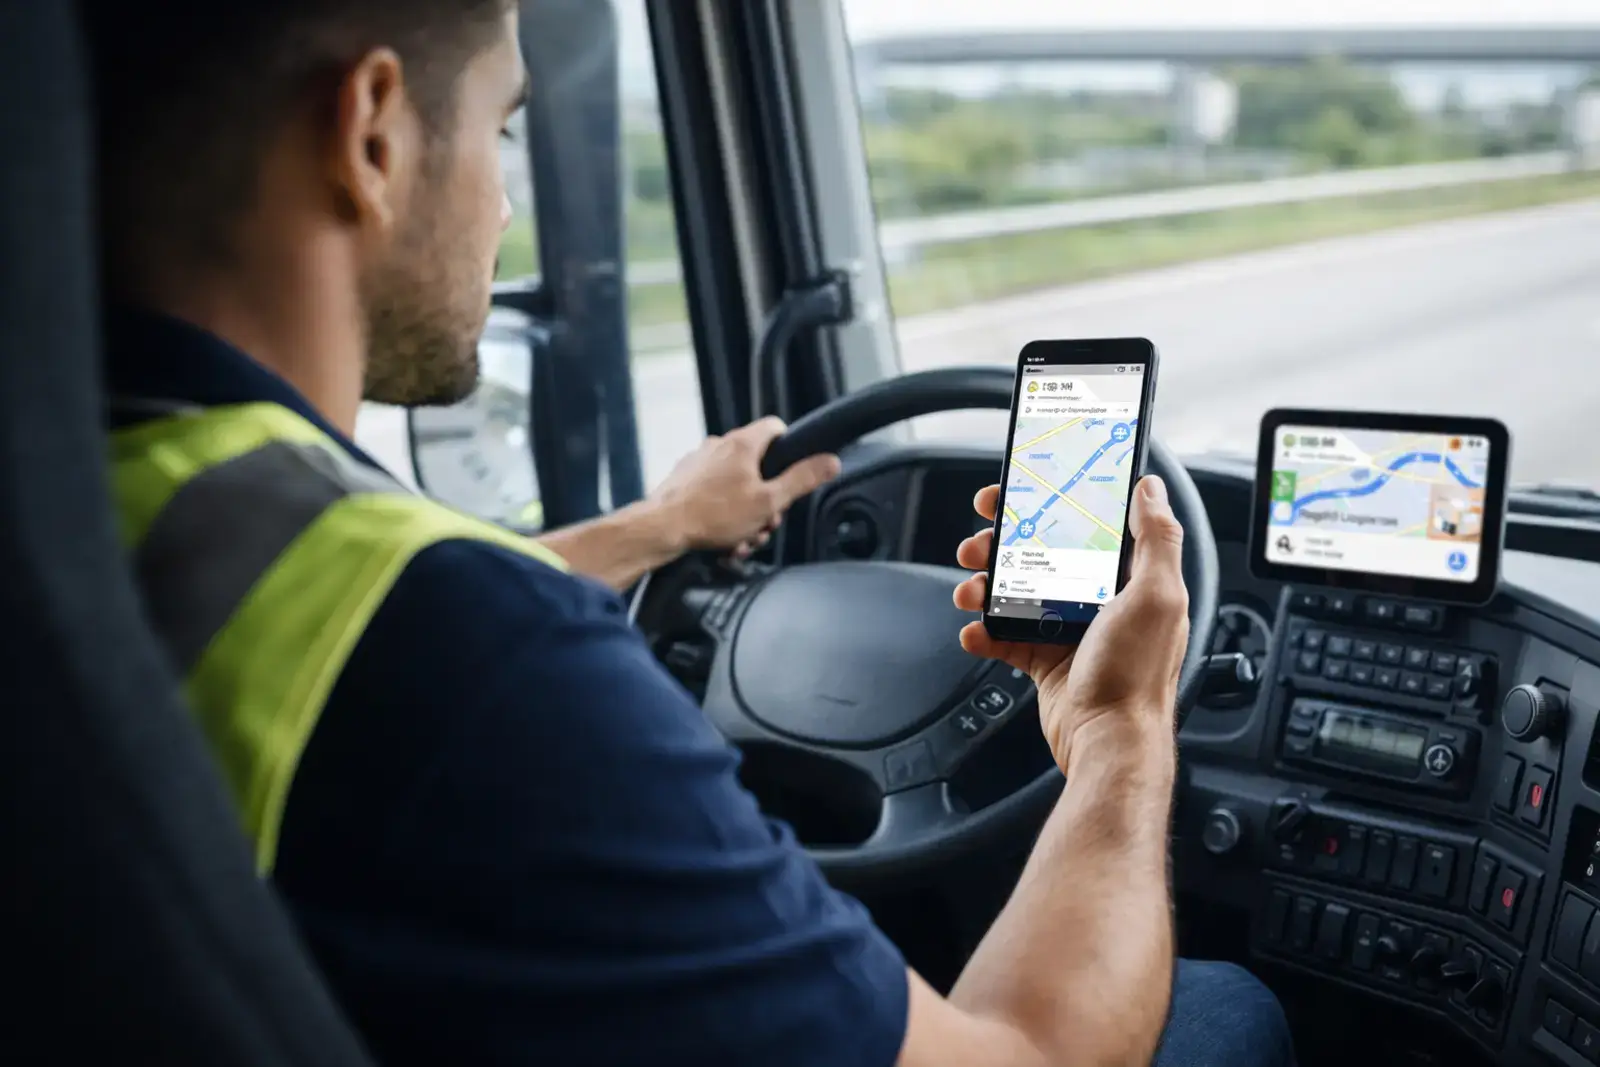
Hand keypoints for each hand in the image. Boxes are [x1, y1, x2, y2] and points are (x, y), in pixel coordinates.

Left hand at [652, 416, 841, 556]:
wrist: (662, 528)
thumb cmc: (713, 515)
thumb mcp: (769, 501)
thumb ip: (802, 479)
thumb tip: (831, 461)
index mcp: (743, 444)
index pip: (776, 427)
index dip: (790, 447)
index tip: (792, 470)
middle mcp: (719, 446)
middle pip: (758, 464)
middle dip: (766, 497)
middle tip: (766, 521)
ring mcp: (699, 462)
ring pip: (736, 484)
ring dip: (746, 513)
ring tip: (742, 538)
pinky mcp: (684, 480)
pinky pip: (713, 494)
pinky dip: (723, 514)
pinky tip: (723, 538)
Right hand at [952, 477, 1189, 771]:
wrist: (1106, 742)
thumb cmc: (1136, 676)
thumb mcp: (1157, 596)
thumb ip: (1156, 539)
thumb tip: (1151, 489)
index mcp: (1131, 581)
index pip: (1090, 526)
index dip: (1056, 503)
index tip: (1023, 490)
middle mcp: (1101, 602)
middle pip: (1044, 554)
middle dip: (1005, 543)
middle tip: (981, 538)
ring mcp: (1070, 631)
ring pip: (1018, 592)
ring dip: (986, 585)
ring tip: (970, 588)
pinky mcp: (1046, 660)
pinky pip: (1005, 636)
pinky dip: (985, 631)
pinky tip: (975, 630)